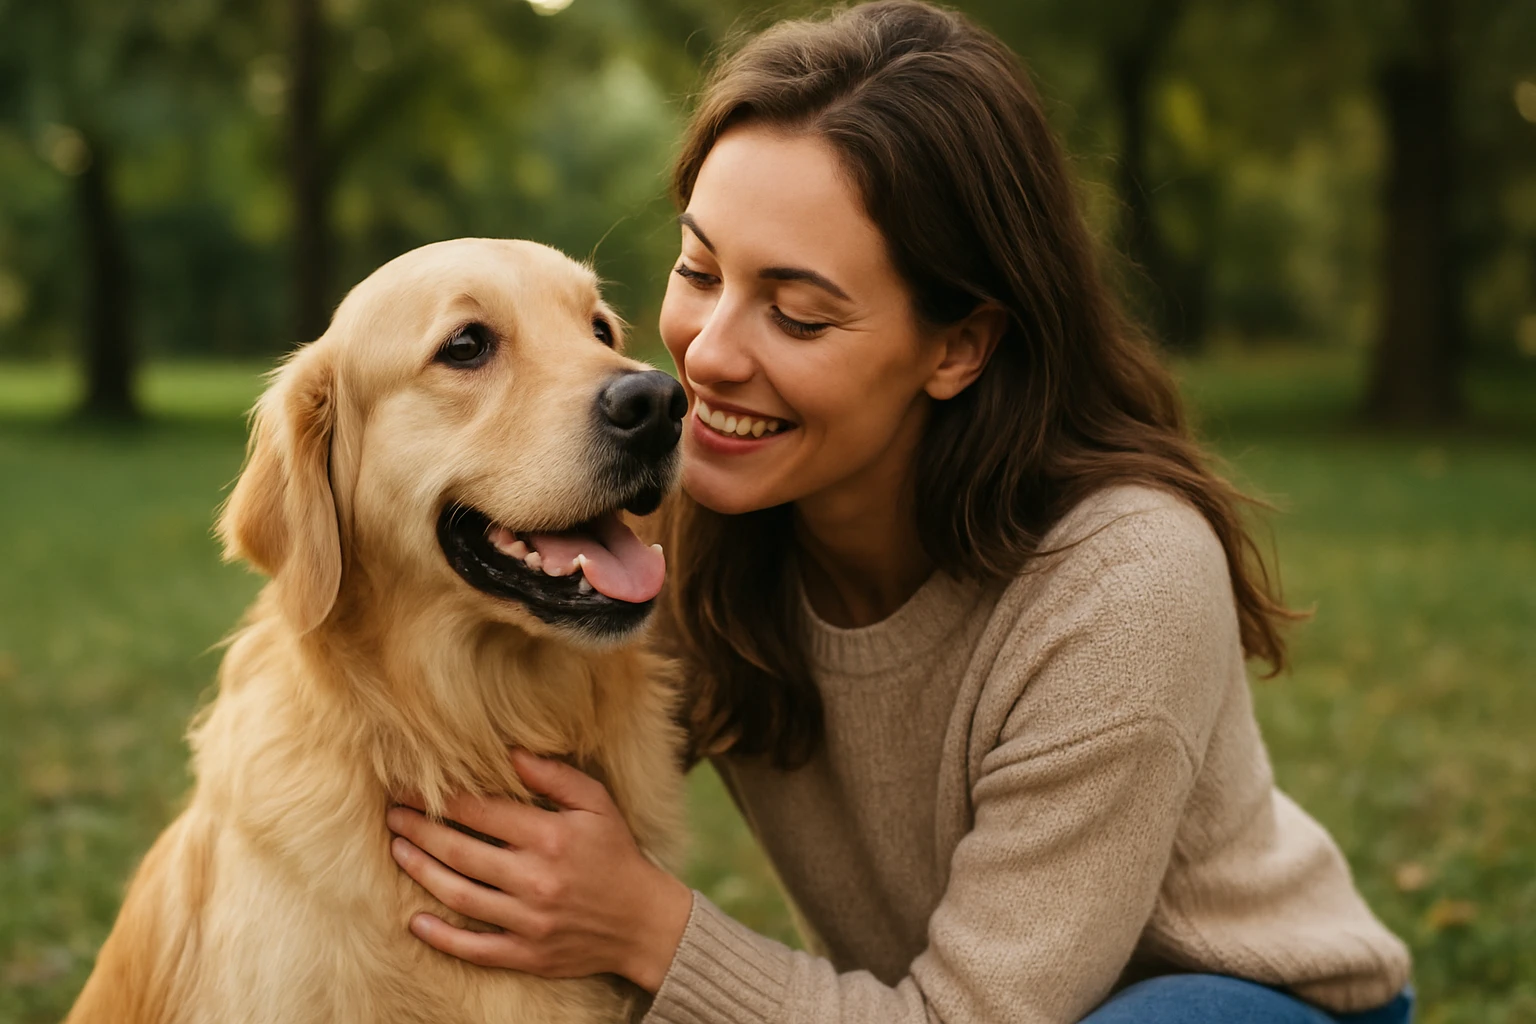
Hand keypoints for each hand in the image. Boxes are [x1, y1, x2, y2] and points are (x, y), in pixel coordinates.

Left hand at [386, 749, 692, 992]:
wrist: (643, 922)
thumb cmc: (617, 854)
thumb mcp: (598, 804)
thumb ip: (555, 777)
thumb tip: (511, 752)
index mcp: (549, 837)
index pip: (480, 811)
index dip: (440, 797)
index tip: (410, 786)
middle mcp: (534, 879)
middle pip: (459, 850)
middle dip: (419, 829)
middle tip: (392, 815)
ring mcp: (528, 921)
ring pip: (458, 894)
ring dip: (421, 871)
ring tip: (397, 850)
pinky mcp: (526, 954)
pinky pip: (474, 948)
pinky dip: (441, 937)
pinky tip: (415, 921)